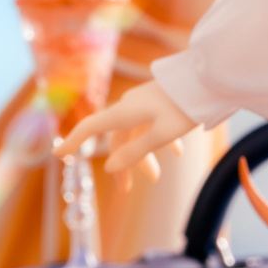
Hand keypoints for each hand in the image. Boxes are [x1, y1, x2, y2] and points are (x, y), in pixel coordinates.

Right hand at [56, 78, 201, 188]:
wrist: (209, 77)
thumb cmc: (185, 107)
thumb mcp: (161, 134)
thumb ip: (135, 151)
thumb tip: (111, 167)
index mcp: (124, 112)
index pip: (90, 128)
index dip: (73, 141)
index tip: (58, 155)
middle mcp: (129, 106)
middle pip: (117, 139)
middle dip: (121, 165)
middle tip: (126, 190)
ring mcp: (145, 102)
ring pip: (136, 133)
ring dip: (144, 156)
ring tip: (156, 178)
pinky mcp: (160, 101)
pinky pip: (153, 124)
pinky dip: (161, 141)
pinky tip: (177, 154)